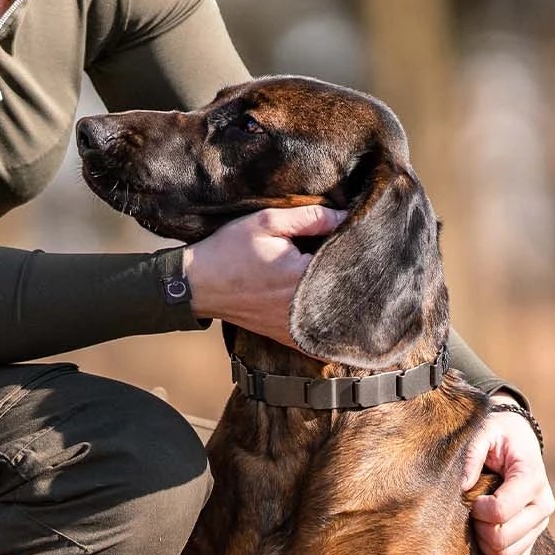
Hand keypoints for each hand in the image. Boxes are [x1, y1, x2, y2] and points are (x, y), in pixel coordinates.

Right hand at [183, 204, 346, 345]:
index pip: (347, 262)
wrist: (198, 285)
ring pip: (339, 319)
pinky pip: (322, 338)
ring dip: (345, 300)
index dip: (355, 249)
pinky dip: (332, 324)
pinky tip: (332, 306)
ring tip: (346, 280)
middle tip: (357, 258)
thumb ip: (310, 218)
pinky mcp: (289, 338)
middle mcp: (303, 308)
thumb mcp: (267, 222)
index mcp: (302, 277)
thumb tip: (346, 216)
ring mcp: (296, 328)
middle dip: (353, 274)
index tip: (357, 237)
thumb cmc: (229, 250)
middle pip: (348, 293)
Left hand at [465, 408, 552, 554]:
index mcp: (532, 478)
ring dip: (483, 547)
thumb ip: (473, 453)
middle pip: (502, 539)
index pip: (500, 511)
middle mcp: (542, 504)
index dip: (477, 510)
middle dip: (477, 529)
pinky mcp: (533, 536)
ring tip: (475, 524)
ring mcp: (540, 524)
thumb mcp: (484, 432)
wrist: (518, 440)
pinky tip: (481, 546)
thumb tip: (463, 486)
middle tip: (470, 512)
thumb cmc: (498, 435)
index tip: (470, 498)